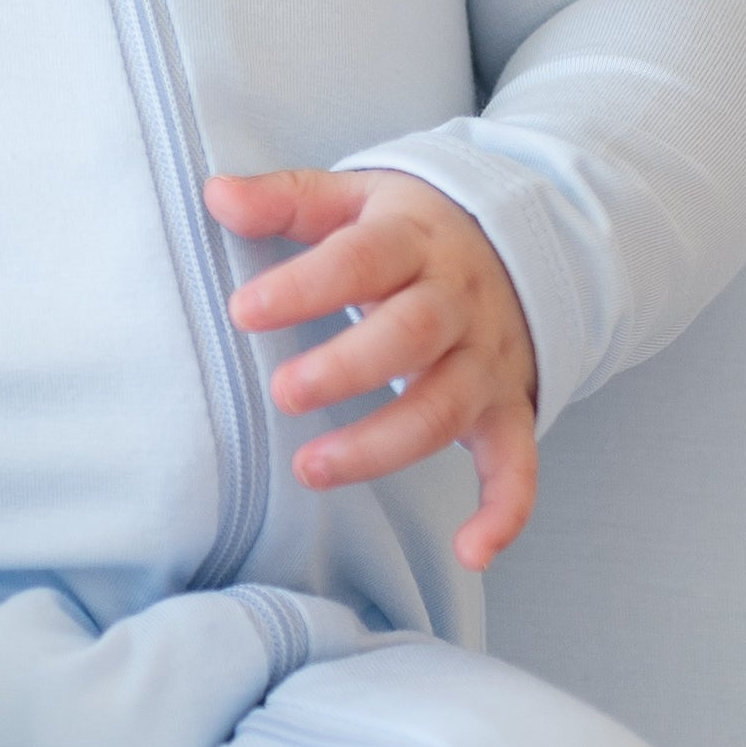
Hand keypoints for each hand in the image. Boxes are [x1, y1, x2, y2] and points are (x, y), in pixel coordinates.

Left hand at [204, 167, 539, 570]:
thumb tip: (217, 193)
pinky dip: (504, 511)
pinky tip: (470, 552)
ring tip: (312, 468)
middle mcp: (457, 303)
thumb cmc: (416, 231)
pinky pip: (517, 463)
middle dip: (348, 369)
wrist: (528, 242)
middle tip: (283, 393)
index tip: (244, 310)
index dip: (306, 285)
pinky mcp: (508, 408)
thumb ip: (288, 198)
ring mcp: (487, 360)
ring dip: (383, 445)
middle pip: (410, 335)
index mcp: (414, 242)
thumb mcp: (358, 197)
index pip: (362, 259)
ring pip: (445, 407)